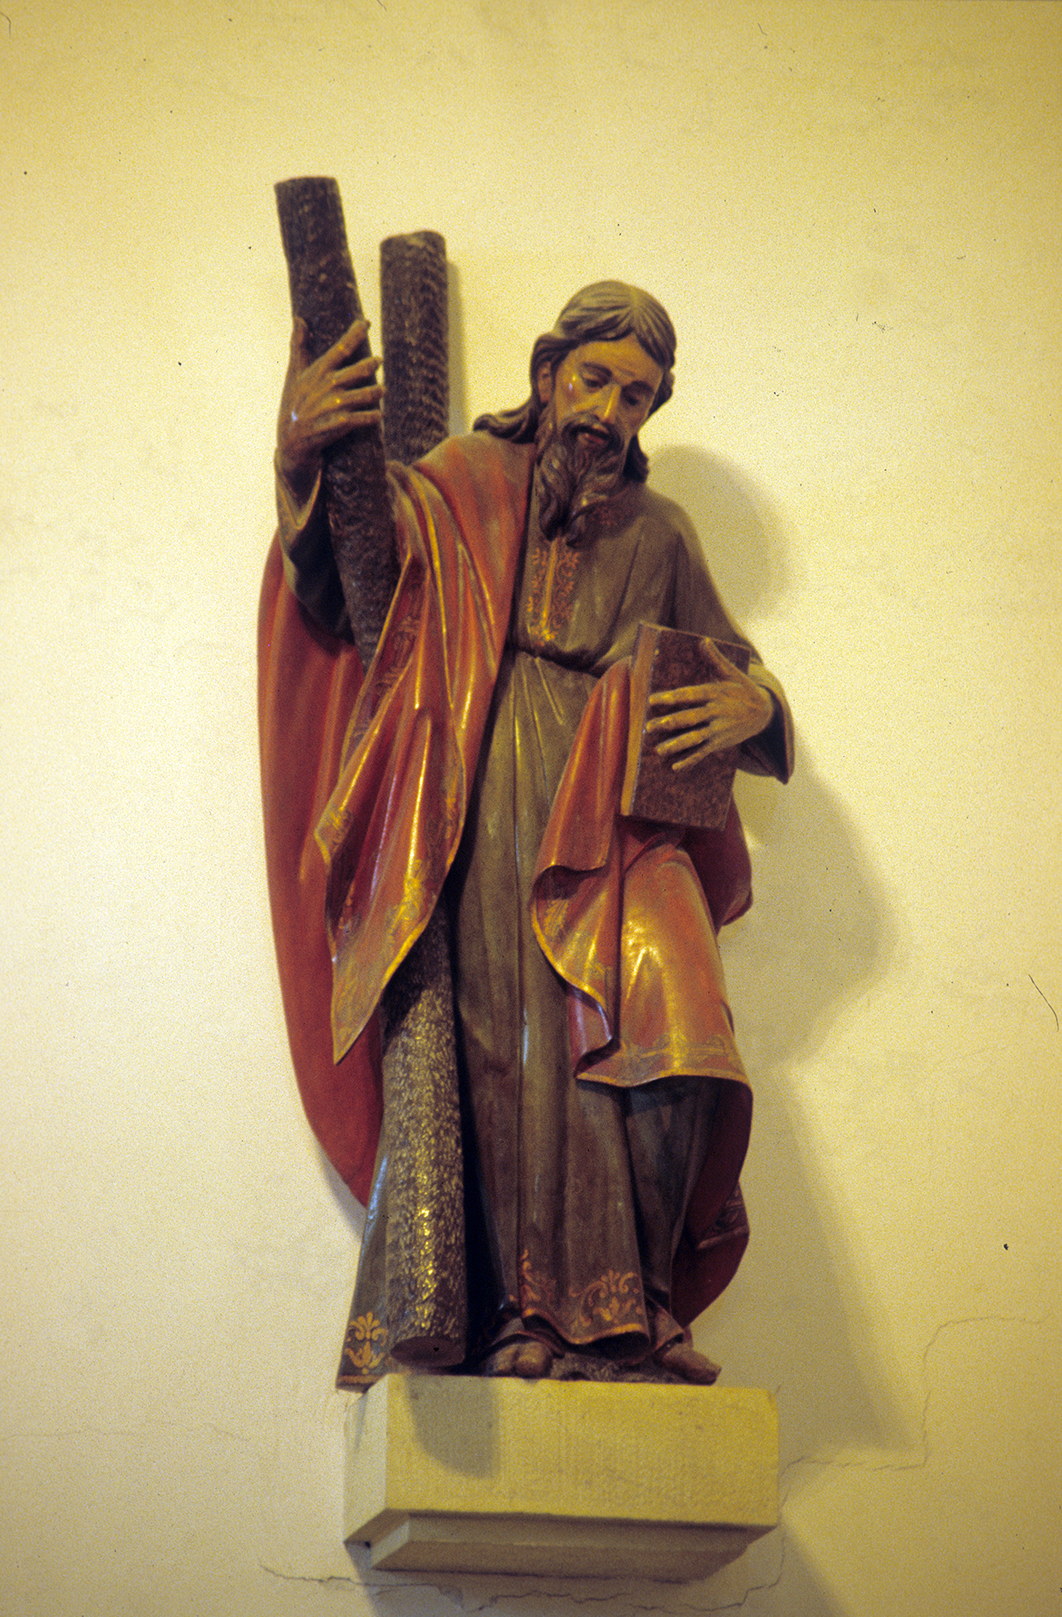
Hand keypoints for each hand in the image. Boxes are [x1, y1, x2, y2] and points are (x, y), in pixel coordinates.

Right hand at [276, 317, 383, 500]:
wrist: (291, 441)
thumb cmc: (293, 403)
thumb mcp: (294, 374)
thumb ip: (298, 346)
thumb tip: (298, 318)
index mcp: (318, 372)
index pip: (340, 348)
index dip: (355, 334)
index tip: (366, 322)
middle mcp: (328, 387)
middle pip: (358, 370)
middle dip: (371, 364)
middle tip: (379, 360)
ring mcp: (334, 406)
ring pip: (365, 395)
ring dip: (377, 392)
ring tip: (382, 390)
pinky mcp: (339, 424)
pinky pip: (363, 418)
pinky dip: (373, 416)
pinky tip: (379, 414)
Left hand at [645, 639, 773, 771]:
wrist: (766, 713)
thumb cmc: (744, 690)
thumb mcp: (733, 673)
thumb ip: (715, 659)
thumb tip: (704, 640)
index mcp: (716, 693)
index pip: (690, 695)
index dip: (672, 697)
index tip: (653, 699)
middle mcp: (716, 712)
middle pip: (690, 718)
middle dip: (670, 723)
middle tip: (650, 726)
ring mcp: (718, 730)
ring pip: (695, 738)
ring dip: (676, 745)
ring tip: (659, 750)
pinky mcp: (720, 743)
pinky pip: (703, 752)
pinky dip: (690, 760)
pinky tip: (676, 767)